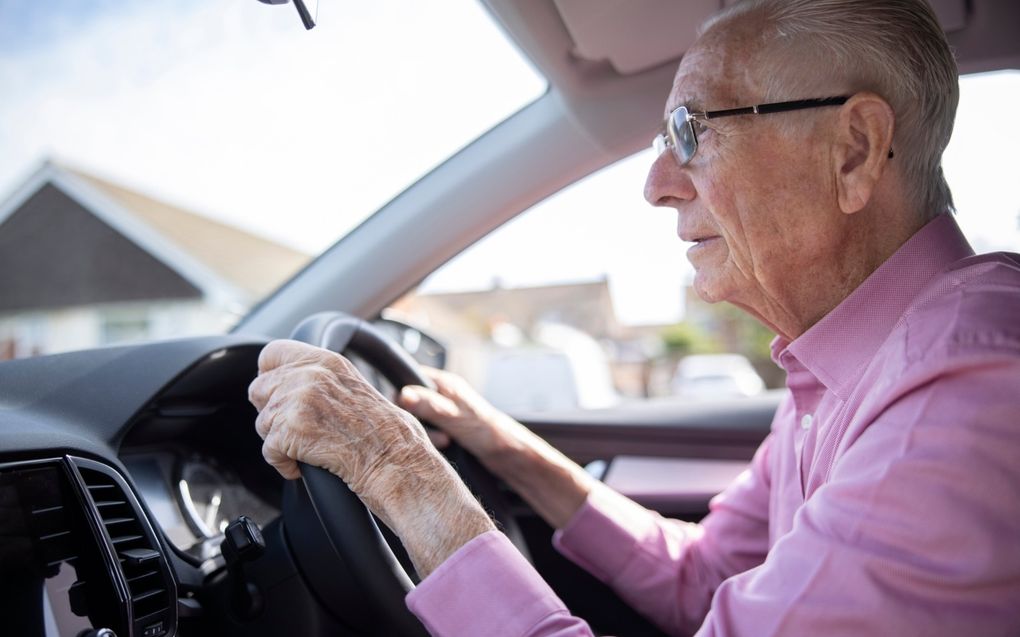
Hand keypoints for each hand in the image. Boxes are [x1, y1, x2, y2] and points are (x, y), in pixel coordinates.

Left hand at [248, 340, 434, 514]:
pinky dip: (283, 464)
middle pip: (259, 389)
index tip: (274, 392)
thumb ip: (320, 379)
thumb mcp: (354, 387)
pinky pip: (268, 451)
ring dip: (280, 441)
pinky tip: (304, 465)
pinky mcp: (290, 431)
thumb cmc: (384, 433)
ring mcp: (298, 401)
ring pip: (262, 423)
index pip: (272, 353)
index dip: (269, 375)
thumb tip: (289, 384)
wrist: (395, 460)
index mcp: (326, 361)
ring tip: (308, 448)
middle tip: (296, 430)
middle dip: (273, 413)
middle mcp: (310, 375)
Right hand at [397, 367, 513, 460]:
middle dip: (416, 420)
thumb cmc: (488, 432)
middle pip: (411, 402)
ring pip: (419, 420)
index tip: (405, 414)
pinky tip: (443, 447)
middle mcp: (443, 395)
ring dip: (426, 433)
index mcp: (445, 384)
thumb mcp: (454, 417)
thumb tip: (403, 394)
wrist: (511, 455)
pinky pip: (428, 432)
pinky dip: (431, 441)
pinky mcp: (447, 429)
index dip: (402, 395)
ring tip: (444, 442)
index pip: (409, 379)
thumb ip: (428, 406)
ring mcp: (445, 412)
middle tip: (432, 433)